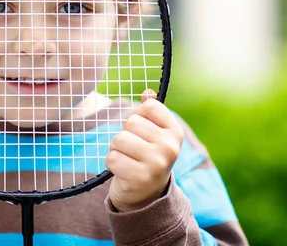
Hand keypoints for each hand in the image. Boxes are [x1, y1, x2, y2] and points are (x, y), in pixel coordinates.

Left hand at [106, 90, 183, 212]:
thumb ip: (150, 111)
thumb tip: (148, 92)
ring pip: (119, 139)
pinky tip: (123, 170)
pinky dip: (112, 163)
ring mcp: (156, 163)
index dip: (139, 117)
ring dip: (116, 149)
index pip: (149, 107)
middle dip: (126, 135)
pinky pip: (112, 158)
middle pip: (131, 123)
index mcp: (175, 132)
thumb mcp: (153, 133)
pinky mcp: (139, 178)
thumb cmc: (147, 155)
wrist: (146, 194)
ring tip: (128, 159)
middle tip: (134, 150)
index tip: (145, 133)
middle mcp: (170, 147)